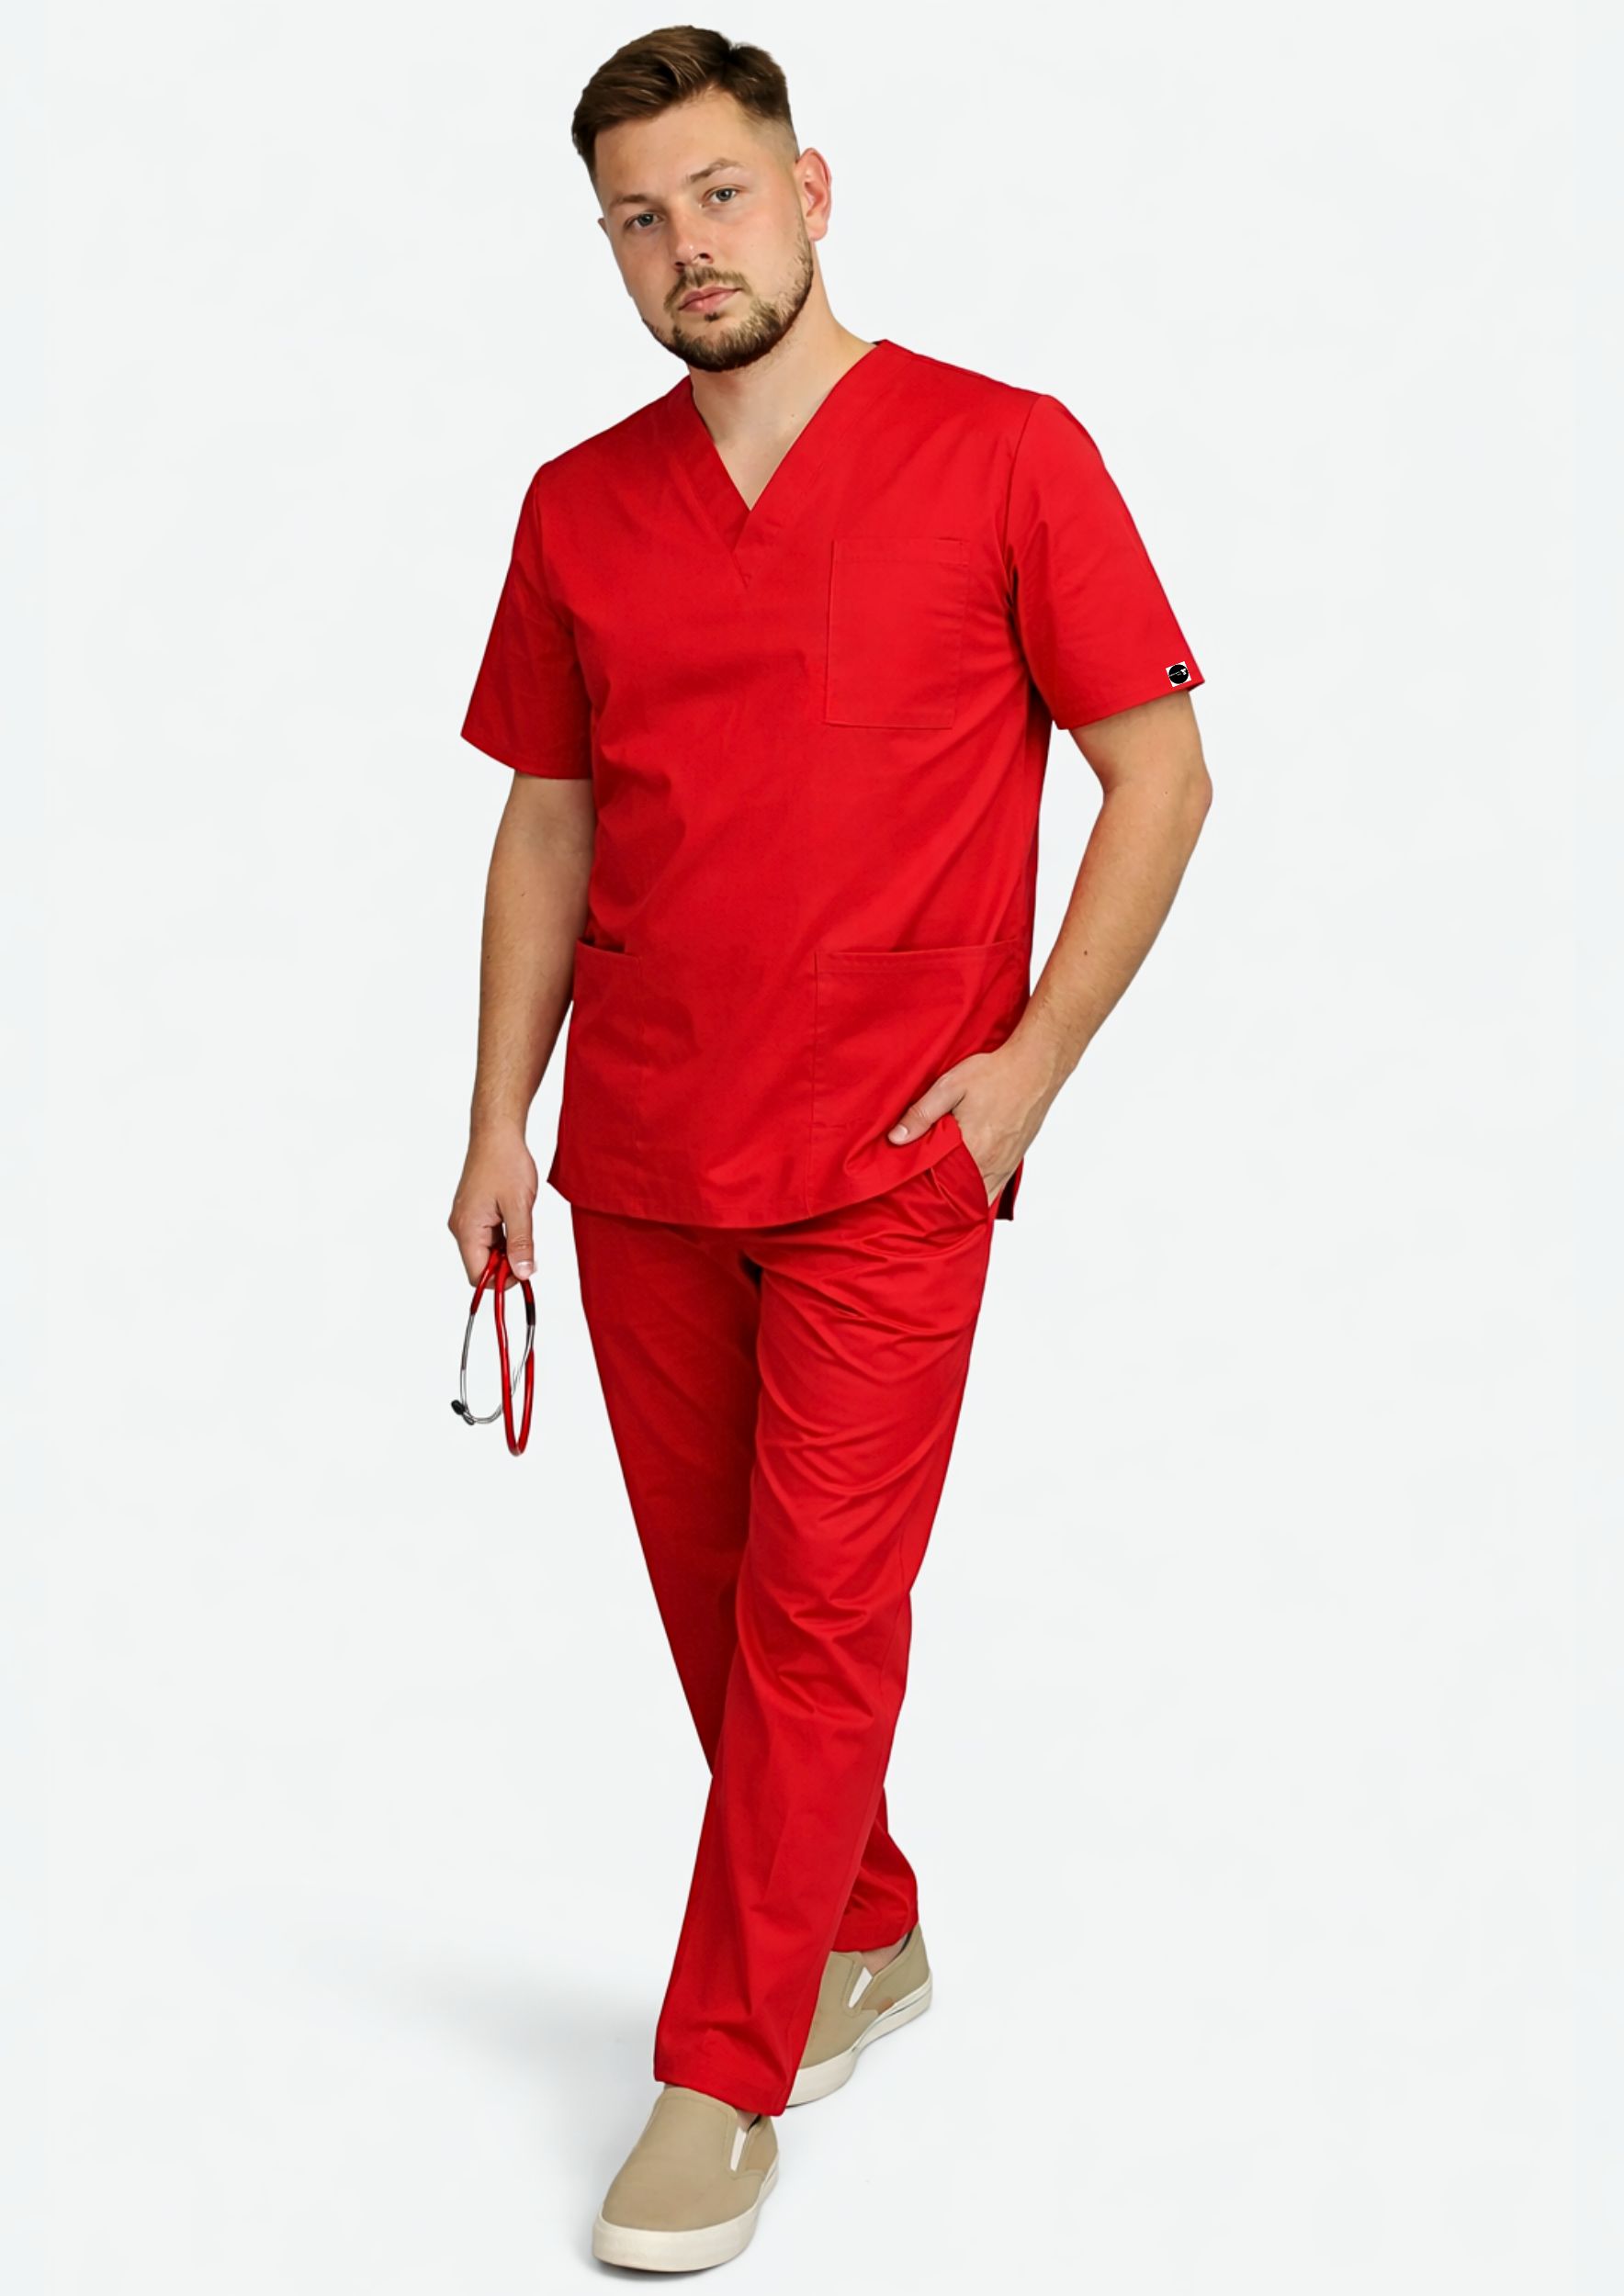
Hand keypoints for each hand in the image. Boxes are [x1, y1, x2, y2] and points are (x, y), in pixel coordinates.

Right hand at [448, 1124, 538, 1281]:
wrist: (497, 1133)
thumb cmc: (505, 1162)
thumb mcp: (519, 1206)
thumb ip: (521, 1243)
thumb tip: (523, 1273)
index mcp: (467, 1229)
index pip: (477, 1275)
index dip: (501, 1280)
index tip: (524, 1271)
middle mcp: (461, 1227)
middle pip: (481, 1265)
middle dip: (506, 1264)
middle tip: (529, 1247)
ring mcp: (467, 1219)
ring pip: (487, 1251)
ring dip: (508, 1249)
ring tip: (523, 1224)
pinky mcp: (474, 1212)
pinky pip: (489, 1236)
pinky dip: (505, 1236)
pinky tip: (517, 1219)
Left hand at [885, 1044, 1056, 1204]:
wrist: (1036, 1066)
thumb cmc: (994, 1073)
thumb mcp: (950, 1086)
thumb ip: (922, 1114)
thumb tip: (895, 1138)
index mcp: (973, 1148)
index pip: (944, 1188)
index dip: (927, 1195)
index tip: (911, 1193)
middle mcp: (993, 1163)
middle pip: (963, 1198)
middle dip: (943, 1200)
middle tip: (923, 1195)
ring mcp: (1007, 1164)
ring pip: (982, 1196)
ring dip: (963, 1196)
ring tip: (943, 1191)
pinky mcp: (1016, 1159)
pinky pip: (996, 1186)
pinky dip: (980, 1189)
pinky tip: (966, 1181)